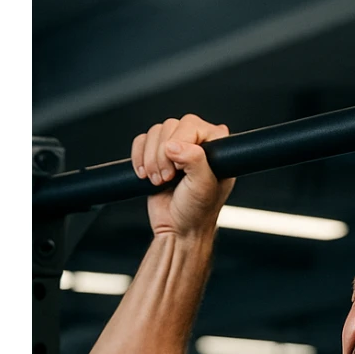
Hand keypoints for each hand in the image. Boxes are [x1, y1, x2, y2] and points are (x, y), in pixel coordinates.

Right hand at [131, 114, 234, 238]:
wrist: (178, 228)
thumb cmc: (197, 211)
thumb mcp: (203, 187)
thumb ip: (195, 161)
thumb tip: (174, 146)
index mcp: (215, 148)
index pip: (193, 124)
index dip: (182, 141)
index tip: (180, 167)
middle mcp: (196, 143)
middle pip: (170, 126)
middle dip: (163, 154)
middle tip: (169, 177)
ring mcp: (176, 147)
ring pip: (154, 132)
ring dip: (151, 159)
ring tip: (160, 180)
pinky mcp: (156, 153)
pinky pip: (141, 141)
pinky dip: (139, 157)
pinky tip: (146, 175)